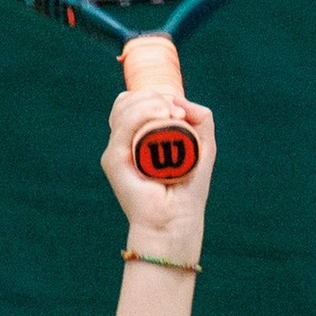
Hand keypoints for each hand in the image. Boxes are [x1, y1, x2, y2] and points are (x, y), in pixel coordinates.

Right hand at [103, 83, 215, 258]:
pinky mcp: (113, 161)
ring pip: (124, 107)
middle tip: (178, 113)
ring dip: (151, 102)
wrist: (176, 220)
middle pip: (127, 100)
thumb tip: (181, 101)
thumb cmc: (188, 189)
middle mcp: (123, 142)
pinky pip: (123, 126)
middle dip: (153, 96)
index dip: (155, 95)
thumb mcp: (203, 147)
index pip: (134, 101)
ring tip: (172, 113)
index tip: (180, 110)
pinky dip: (142, 113)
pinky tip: (162, 114)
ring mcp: (116, 150)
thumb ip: (201, 120)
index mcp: (137, 137)